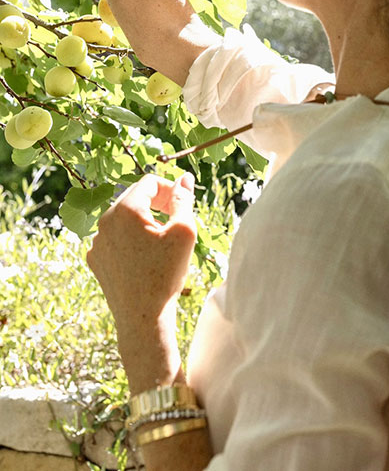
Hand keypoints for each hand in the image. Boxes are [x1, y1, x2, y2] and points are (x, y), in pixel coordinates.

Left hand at [87, 173, 196, 342]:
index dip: (170, 190)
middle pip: (135, 197)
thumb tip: (184, 178)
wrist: (143, 318)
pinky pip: (115, 237)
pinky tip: (145, 257)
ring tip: (162, 242)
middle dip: (157, 204)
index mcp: (125, 210)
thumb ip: (184, 199)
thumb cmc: (166, 274)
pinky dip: (131, 239)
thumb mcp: (184, 231)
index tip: (182, 206)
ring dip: (144, 221)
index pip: (149, 182)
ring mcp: (97, 242)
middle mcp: (104, 222)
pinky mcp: (96, 259)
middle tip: (175, 222)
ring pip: (124, 218)